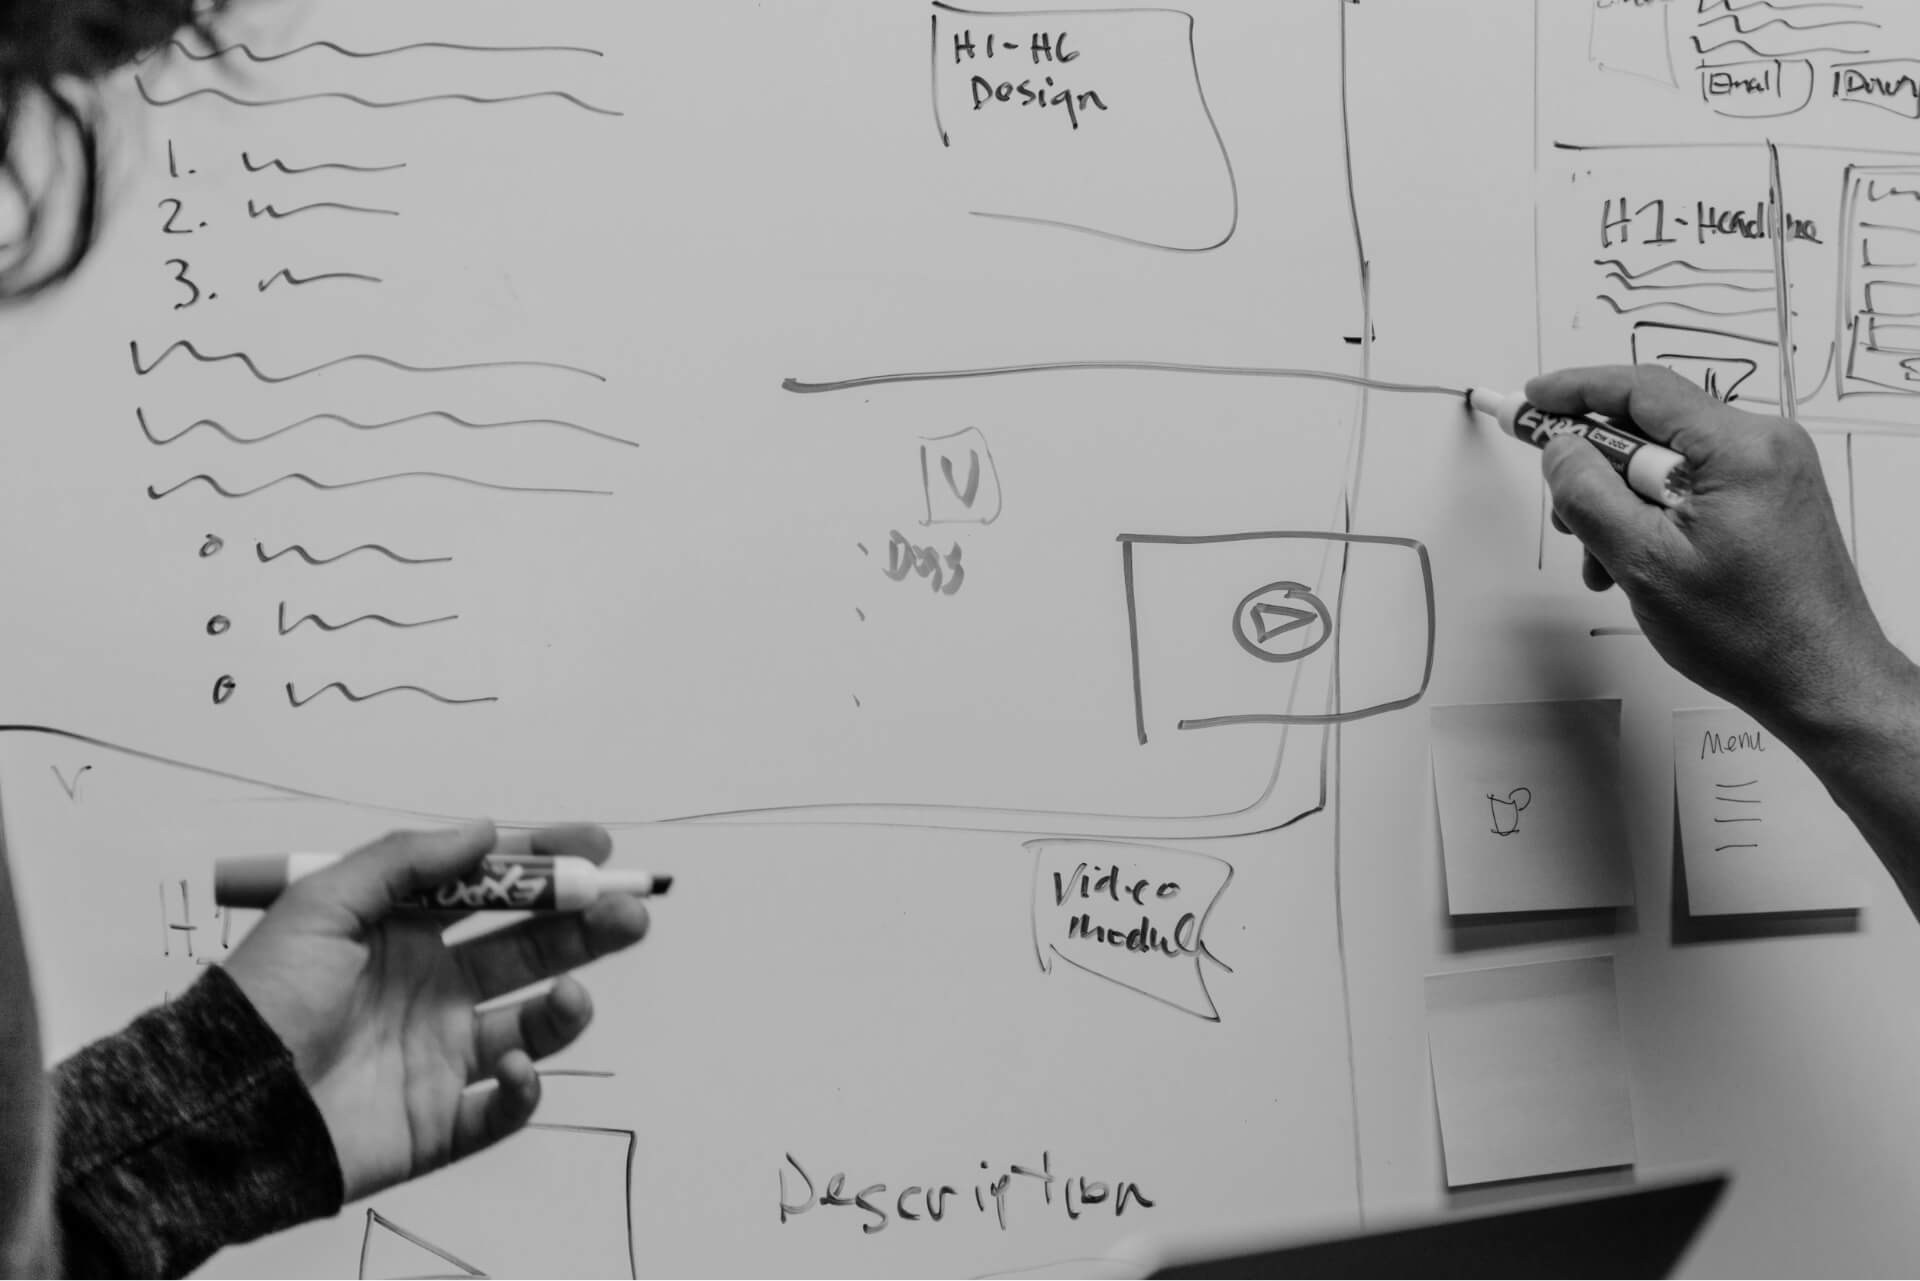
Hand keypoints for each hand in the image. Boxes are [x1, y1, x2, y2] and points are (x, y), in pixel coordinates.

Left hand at [223, 821, 648, 1201]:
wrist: (222, 1111)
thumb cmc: (264, 1001)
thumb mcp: (322, 906)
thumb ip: (408, 862)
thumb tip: (486, 830)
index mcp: (404, 933)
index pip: (492, 890)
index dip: (545, 866)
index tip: (595, 847)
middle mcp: (432, 989)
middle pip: (529, 948)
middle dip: (584, 927)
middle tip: (626, 910)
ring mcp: (441, 1055)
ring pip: (533, 1024)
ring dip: (567, 1003)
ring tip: (570, 994)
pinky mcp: (444, 1120)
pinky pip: (509, 1105)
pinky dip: (527, 1088)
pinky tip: (514, 1067)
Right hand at [1534, 364, 1902, 738]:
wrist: (1818, 681)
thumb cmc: (1753, 633)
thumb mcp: (1645, 563)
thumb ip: (1589, 497)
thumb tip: (1560, 450)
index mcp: (1742, 448)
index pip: (1644, 390)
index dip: (1577, 390)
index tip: (1533, 401)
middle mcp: (1766, 446)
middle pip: (1652, 428)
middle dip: (1597, 471)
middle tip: (1564, 512)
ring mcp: (1772, 473)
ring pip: (1666, 465)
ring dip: (1622, 506)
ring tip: (1606, 561)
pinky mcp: (1769, 499)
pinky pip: (1693, 488)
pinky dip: (1654, 519)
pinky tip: (1639, 565)